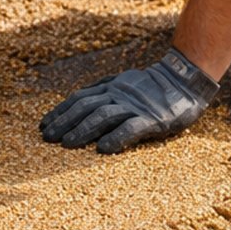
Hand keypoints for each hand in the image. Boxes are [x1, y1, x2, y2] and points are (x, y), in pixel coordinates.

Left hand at [39, 47, 219, 153]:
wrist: (186, 81)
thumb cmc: (154, 88)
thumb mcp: (124, 84)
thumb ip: (104, 92)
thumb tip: (79, 102)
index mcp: (111, 87)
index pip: (79, 98)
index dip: (60, 111)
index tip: (44, 124)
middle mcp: (119, 94)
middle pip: (86, 107)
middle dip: (64, 122)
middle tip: (47, 137)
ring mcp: (135, 106)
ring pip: (103, 116)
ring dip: (83, 129)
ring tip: (67, 144)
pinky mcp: (152, 119)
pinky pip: (131, 128)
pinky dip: (116, 138)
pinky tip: (102, 149)